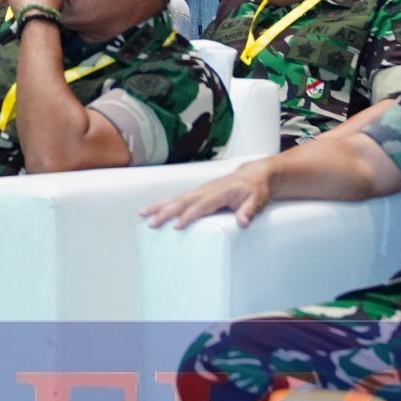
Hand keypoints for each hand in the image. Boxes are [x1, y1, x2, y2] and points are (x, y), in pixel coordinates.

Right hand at [142, 162, 274, 228]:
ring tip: (142, 214)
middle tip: (152, 223)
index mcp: (220, 192)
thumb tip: (243, 222)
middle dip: (166, 212)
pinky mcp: (196, 193)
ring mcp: (199, 190)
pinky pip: (177, 199)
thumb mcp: (257, 200)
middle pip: (183, 201)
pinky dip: (163, 204)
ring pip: (176, 198)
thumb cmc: (255, 189)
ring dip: (159, 206)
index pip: (202, 205)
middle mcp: (206, 189)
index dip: (190, 215)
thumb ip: (249, 210)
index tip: (177, 225)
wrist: (252, 176)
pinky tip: (151, 211)